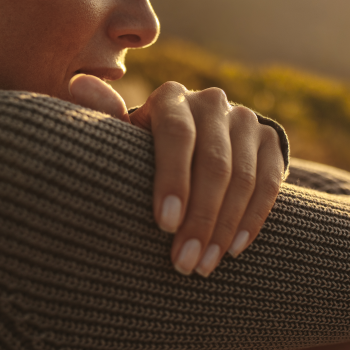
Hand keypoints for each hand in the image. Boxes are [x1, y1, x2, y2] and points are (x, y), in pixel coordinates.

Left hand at [69, 75, 284, 276]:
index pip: (177, 135)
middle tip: (184, 262)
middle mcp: (212, 102)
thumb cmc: (145, 148)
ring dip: (224, 227)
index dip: (173, 180)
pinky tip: (234, 248)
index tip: (164, 224)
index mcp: (171, 97)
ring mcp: (245, 119)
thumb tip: (79, 85)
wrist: (195, 140)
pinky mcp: (270, 139)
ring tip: (204, 265)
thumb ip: (105, 115)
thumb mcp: (124, 136)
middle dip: (200, 218)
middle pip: (214, 162)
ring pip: (243, 177)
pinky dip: (253, 218)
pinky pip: (269, 182)